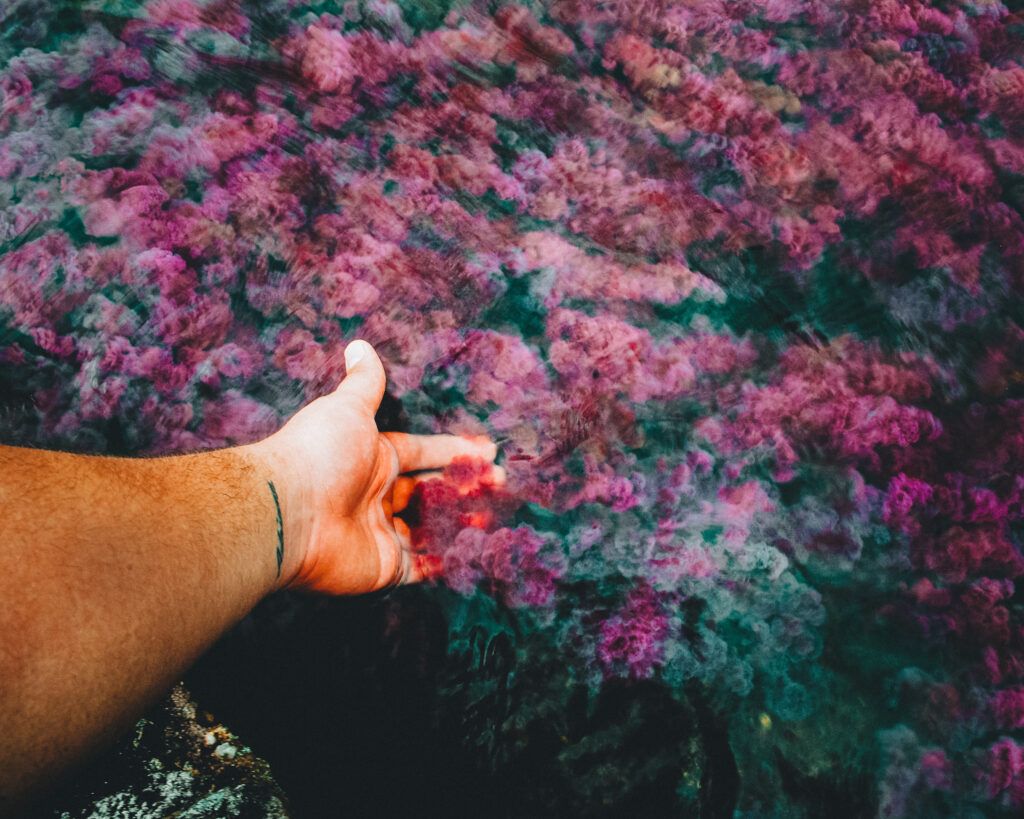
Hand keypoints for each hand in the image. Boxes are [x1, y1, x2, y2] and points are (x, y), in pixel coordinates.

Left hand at [254, 339, 497, 594]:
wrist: (290, 512)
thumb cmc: (319, 454)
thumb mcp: (348, 409)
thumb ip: (364, 382)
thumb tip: (360, 345)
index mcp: (372, 459)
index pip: (422, 453)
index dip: (455, 451)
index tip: (488, 452)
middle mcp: (376, 496)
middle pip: (429, 492)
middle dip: (464, 487)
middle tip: (500, 485)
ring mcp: (379, 533)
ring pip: (428, 529)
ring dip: (459, 523)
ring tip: (493, 516)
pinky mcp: (383, 567)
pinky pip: (420, 567)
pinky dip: (444, 561)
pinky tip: (472, 551)